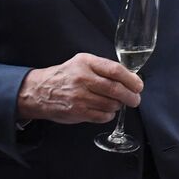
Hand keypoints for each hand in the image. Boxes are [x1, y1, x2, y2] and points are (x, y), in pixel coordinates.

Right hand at [16, 53, 142, 123]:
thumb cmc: (66, 76)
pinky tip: (106, 110)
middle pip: (116, 89)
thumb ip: (103, 68)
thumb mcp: (82, 62)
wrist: (40, 91)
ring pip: (111, 104)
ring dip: (119, 105)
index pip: (115, 70)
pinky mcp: (78, 112)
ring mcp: (80, 97)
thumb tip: (129, 77)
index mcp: (86, 63)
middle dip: (131, 96)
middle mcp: (83, 79)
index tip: (138, 85)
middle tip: (135, 99)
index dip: (131, 79)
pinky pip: (103, 116)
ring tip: (117, 103)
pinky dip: (109, 114)